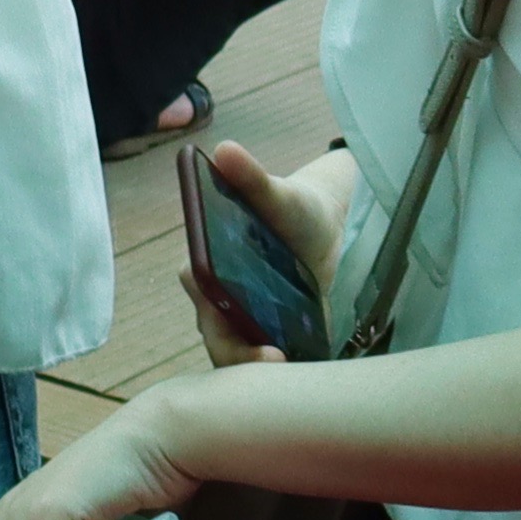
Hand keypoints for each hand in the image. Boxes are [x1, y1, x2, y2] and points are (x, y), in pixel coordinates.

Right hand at [189, 138, 356, 369]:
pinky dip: (273, 369)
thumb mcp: (279, 193)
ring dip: (254, 365)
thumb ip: (252, 178)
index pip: (199, 291)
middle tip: (274, 360)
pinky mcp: (264, 332)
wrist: (321, 224)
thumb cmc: (293, 207)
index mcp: (205, 262)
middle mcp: (214, 295)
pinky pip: (259, 356)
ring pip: (234, 351)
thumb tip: (226, 148)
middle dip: (239, 355)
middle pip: (216, 334)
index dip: (216, 314)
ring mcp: (240, 318)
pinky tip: (299, 370)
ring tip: (288, 369)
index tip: (244, 325)